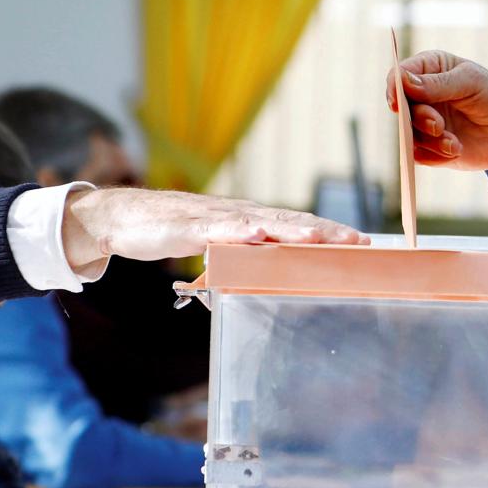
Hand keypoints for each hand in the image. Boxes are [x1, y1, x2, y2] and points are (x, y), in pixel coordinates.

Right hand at [61, 189, 369, 275]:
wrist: (125, 218)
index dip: (329, 233)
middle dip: (325, 232)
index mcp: (251, 221)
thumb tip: (275, 272)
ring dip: (291, 230)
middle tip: (358, 241)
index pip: (298, 225)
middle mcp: (241, 215)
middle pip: (290, 221)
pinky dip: (239, 231)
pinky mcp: (190, 226)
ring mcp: (217, 218)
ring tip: (318, 238)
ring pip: (261, 223)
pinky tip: (257, 234)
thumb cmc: (176, 231)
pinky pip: (218, 228)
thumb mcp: (220, 247)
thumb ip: (247, 256)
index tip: (361, 242)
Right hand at [385, 50, 487, 170]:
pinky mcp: (432, 148)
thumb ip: (437, 83)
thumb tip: (403, 81)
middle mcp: (423, 96)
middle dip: (417, 118)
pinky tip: (457, 150)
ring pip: (409, 134)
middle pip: (401, 107)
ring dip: (430, 141)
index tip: (396, 102)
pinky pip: (419, 155)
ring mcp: (426, 123)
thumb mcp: (471, 81)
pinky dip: (435, 156)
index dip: (394, 87)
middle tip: (437, 125)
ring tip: (454, 144)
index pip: (400, 75)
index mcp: (430, 70)